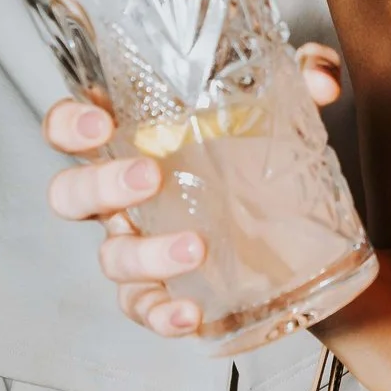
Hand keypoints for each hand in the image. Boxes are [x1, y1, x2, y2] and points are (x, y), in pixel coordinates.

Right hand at [45, 47, 345, 339]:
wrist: (294, 226)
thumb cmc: (256, 150)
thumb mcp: (280, 103)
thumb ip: (301, 77)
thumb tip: (322, 79)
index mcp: (131, 141)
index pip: (69, 128)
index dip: (69, 124)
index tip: (100, 121)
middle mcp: (121, 196)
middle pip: (71, 194)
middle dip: (100, 185)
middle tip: (150, 177)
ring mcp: (138, 246)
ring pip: (109, 258)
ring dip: (145, 254)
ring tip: (196, 247)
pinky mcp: (165, 289)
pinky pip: (145, 308)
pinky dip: (161, 314)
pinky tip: (190, 313)